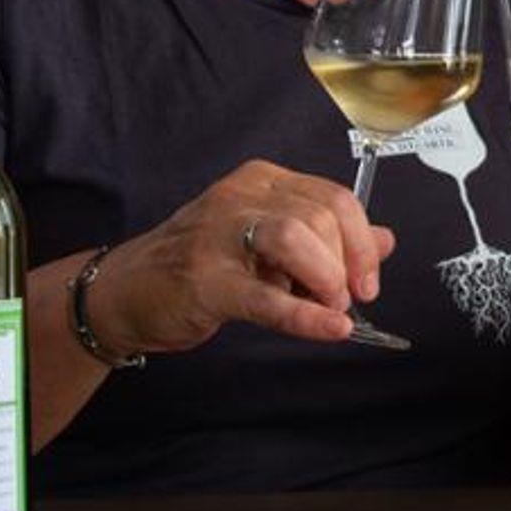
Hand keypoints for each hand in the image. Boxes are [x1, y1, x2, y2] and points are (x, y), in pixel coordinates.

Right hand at [89, 159, 397, 355]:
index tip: (369, 279)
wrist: (125, 293)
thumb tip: (385, 241)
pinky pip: (265, 296)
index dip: (362, 240)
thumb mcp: (269, 241)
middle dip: (347, 263)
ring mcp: (218, 236)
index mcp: (262, 182)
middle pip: (320, 215)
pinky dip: (304, 315)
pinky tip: (328, 328)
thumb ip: (326, 237)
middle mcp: (241, 198)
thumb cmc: (201, 265)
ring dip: (327, 278)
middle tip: (346, 299)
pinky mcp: (204, 281)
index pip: (333, 197)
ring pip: (296, 237)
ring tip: (330, 307)